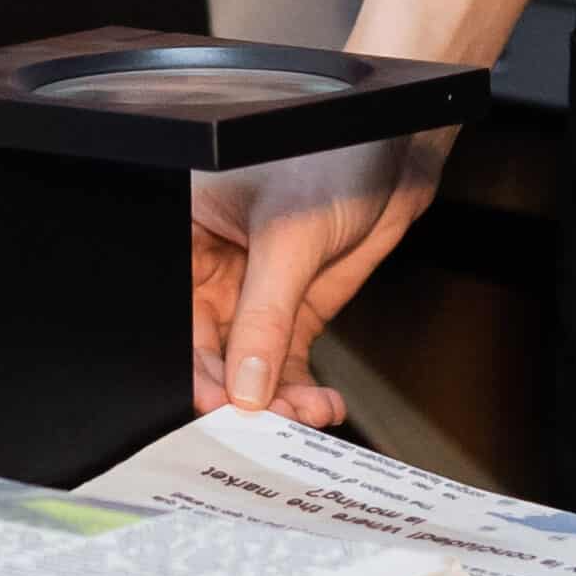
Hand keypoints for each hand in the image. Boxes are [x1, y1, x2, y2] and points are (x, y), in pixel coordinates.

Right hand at [191, 133, 450, 425]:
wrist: (398, 149)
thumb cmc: (332, 156)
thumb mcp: (290, 237)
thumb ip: (265, 316)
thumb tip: (244, 390)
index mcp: (188, 234)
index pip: (177, 316)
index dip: (192, 366)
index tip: (218, 407)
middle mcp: (213, 269)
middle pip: (208, 353)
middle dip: (237, 395)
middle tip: (266, 426)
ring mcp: (255, 294)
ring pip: (249, 369)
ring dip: (274, 402)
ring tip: (303, 416)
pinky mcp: (294, 312)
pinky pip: (286, 367)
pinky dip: (301, 393)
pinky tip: (321, 406)